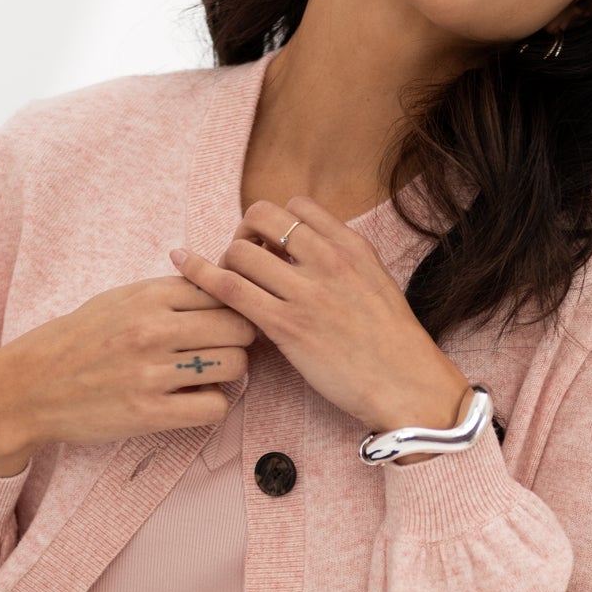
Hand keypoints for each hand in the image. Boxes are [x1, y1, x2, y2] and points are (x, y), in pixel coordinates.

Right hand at [0, 275, 257, 475]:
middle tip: (217, 353)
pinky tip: (190, 403)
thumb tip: (218, 284)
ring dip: (227, 376)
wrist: (26, 388)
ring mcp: (151, 371)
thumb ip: (166, 293)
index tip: (219, 324)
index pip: (224, 292)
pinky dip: (211, 407)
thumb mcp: (116, 300)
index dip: (230, 308)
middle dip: (236, 342)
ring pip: (235, 366)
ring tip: (203, 378)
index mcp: (147, 295)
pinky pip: (215, 407)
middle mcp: (152, 328)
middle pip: (240, 327)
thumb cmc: (74, 342)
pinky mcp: (148, 413)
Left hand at [169, 196, 471, 442]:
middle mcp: (328, 260)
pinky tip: (182, 263)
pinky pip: (230, 288)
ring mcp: (306, 293)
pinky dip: (200, 273)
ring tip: (231, 287)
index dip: (275, 222)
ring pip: (241, 251)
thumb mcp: (376, 283)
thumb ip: (342, 261)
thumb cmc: (392, 343)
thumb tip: (306, 249)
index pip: (296, 206)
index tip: (271, 246)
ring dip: (226, 262)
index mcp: (351, 246)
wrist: (408, 384)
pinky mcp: (286, 327)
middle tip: (244, 261)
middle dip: (245, 234)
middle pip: (262, 218)